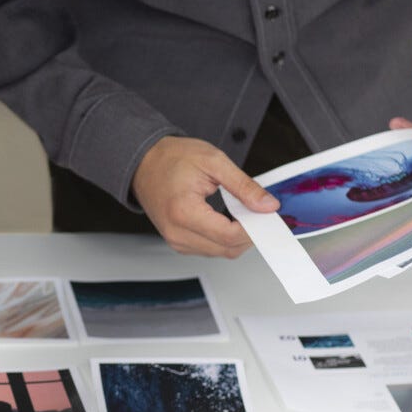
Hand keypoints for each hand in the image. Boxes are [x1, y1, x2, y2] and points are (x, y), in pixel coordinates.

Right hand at [131, 135, 278, 256]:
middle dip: (248, 234)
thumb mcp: (214, 161)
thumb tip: (267, 206)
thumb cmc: (171, 159)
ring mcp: (176, 240)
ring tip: (240, 213)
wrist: (144, 163)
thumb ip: (244, 186)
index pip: (229, 235)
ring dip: (236, 237)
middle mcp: (177, 232)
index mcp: (183, 212)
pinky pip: (210, 249)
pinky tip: (226, 220)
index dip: (253, 228)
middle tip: (257, 212)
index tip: (265, 215)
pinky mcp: (178, 242)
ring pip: (221, 252)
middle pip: (227, 249)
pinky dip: (224, 238)